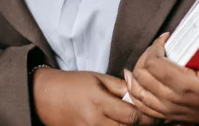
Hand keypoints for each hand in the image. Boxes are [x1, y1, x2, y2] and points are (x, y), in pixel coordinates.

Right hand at [32, 67, 157, 125]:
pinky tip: (118, 124)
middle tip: (149, 119)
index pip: (132, 116)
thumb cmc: (73, 84)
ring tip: (132, 122)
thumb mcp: (98, 78)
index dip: (147, 117)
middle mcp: (94, 121)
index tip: (155, 113)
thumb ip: (121, 86)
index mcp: (99, 102)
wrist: (44, 96)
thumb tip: (141, 91)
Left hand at [125, 34, 198, 125]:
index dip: (155, 47)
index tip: (165, 38)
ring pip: (137, 91)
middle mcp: (172, 100)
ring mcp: (168, 109)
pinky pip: (142, 105)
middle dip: (145, 56)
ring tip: (145, 59)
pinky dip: (135, 92)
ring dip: (137, 73)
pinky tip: (136, 81)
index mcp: (185, 86)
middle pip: (141, 75)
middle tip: (157, 47)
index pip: (154, 64)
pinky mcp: (167, 115)